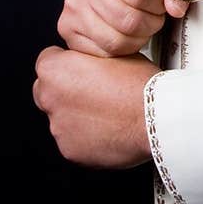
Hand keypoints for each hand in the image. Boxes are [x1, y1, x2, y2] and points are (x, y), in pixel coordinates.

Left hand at [33, 46, 156, 168]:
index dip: (69, 62)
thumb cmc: (139, 84)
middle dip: (65, 89)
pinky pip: (73, 139)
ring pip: (61, 117)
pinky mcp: (70, 150)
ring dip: (77, 114)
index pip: (47, 59)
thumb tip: (87, 59)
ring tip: (107, 111)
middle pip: (47, 90)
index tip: (81, 67)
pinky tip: (108, 128)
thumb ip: (89, 56)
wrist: (155, 118)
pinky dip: (86, 135)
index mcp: (55, 70)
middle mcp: (49, 99)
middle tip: (93, 89)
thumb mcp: (112, 52)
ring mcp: (58, 128)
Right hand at [58, 0, 187, 57]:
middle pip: (129, 20)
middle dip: (150, 23)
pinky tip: (125, 33)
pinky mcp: (68, 27)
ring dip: (138, 38)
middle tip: (154, 16)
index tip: (161, 2)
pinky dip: (121, 48)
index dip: (158, 4)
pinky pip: (103, 51)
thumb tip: (176, 8)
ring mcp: (74, 4)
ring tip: (141, 25)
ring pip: (117, 39)